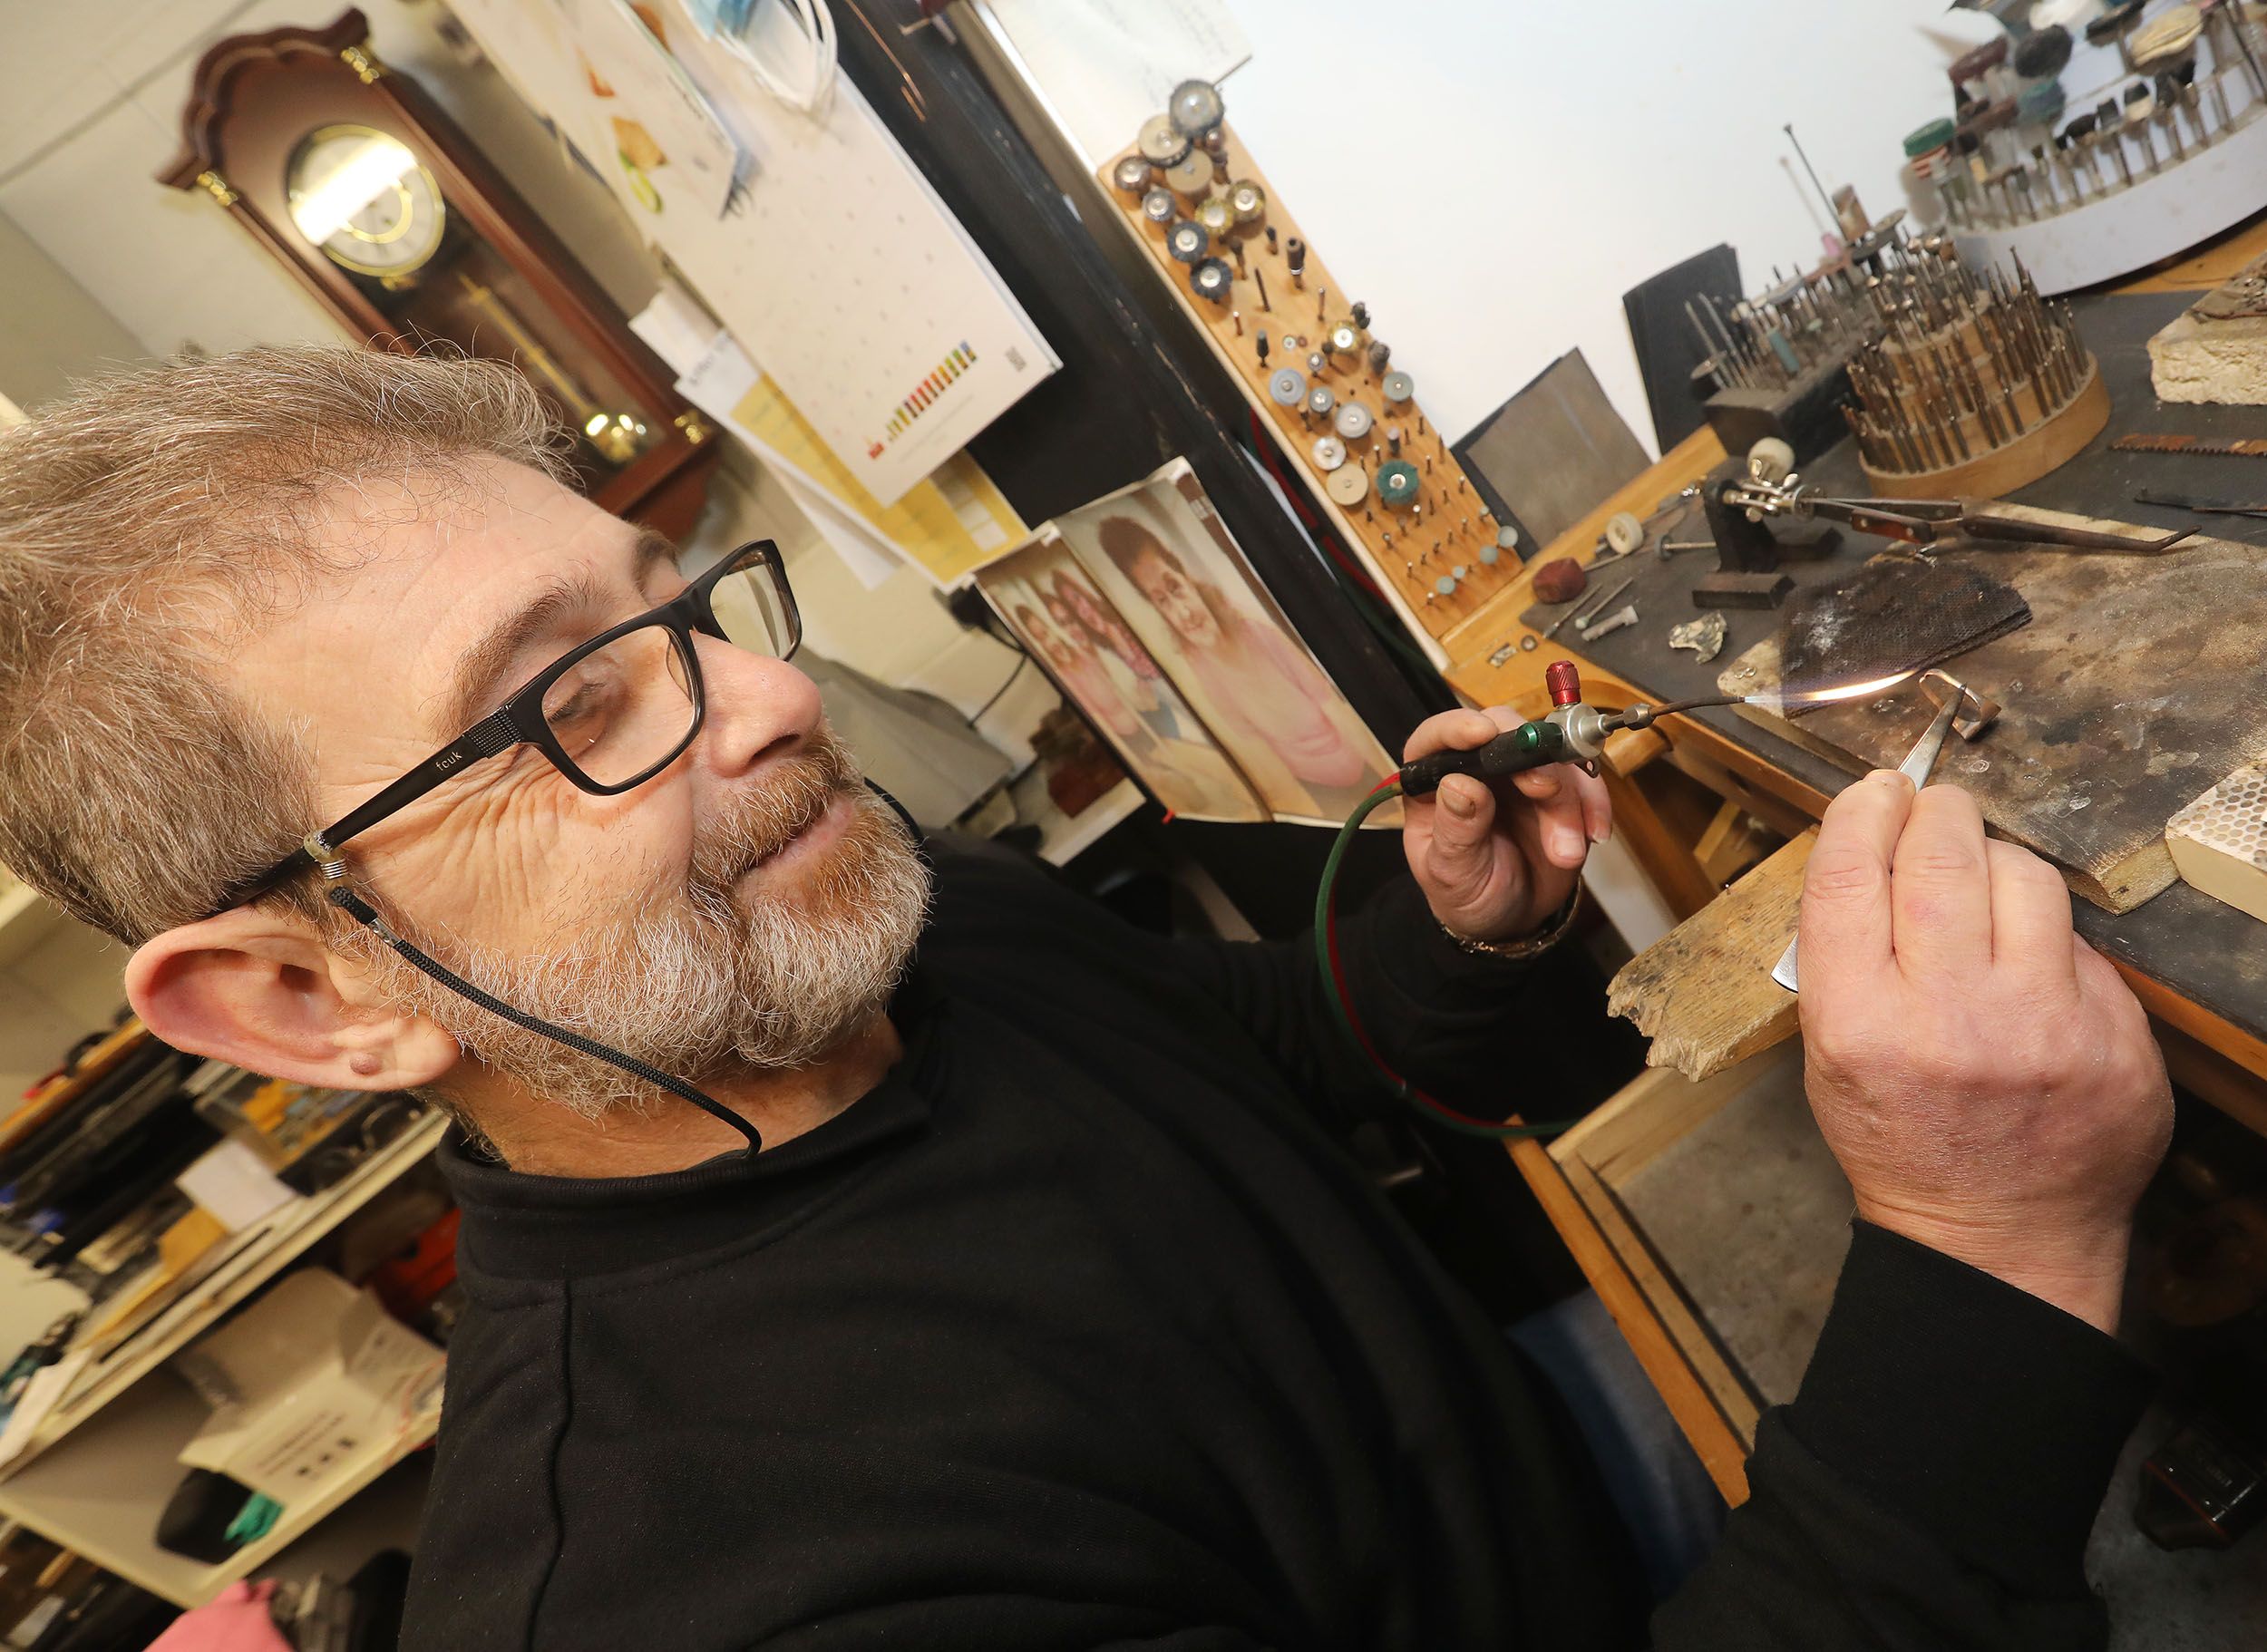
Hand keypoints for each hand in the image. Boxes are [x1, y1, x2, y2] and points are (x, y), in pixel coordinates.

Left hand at [1400, 707, 1611, 943]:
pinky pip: (1584, 780)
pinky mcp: (1559, 789)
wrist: (1510, 919)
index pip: (1435, 739)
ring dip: (1567, 803)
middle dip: (1530, 759)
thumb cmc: (1466, 893)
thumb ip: (1456, 831)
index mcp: (1433, 781)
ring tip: (1564, 854)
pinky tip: (1593, 834)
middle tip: (1545, 791)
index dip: (1456, 728)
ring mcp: (1520, 775)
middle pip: (1503, 733)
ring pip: (1551, 759)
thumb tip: (1459, 784)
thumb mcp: (1452, 873)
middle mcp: (1477, 767)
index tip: (1482, 733)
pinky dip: (1594, 804)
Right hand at [1798, 771, 2171, 1332]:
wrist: (1995, 1238)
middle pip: (1945, 854)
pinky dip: (2049, 942)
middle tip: (1933, 812)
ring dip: (1998, 864)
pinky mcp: (2117, 1040)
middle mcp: (1953, 1017)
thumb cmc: (1900, 1137)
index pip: (1852, 873)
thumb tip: (1876, 846)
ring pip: (2027, 877)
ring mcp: (2046, 1027)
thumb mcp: (1830, 1052)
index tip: (1876, 793)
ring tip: (1983, 889)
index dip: (1862, 812)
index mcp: (1860, 1022)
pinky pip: (2081, 944)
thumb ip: (1845, 954)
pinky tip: (2028, 972)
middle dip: (1936, 813)